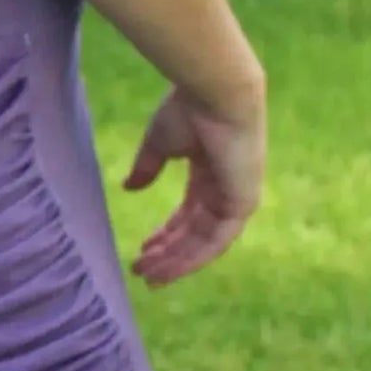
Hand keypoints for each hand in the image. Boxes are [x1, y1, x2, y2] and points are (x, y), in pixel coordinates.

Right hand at [124, 83, 264, 286]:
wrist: (216, 94)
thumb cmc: (188, 110)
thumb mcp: (159, 143)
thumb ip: (147, 167)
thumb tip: (128, 188)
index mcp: (208, 170)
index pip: (188, 212)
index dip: (165, 232)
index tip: (142, 248)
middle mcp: (225, 189)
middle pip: (194, 232)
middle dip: (168, 253)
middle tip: (141, 270)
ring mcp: (236, 199)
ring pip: (203, 242)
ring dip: (176, 261)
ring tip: (148, 277)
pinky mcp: (242, 205)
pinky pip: (216, 241)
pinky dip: (193, 257)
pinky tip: (169, 268)